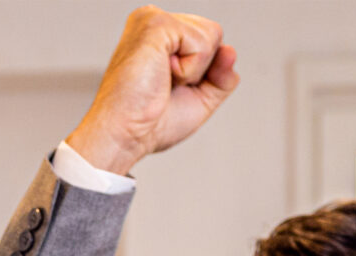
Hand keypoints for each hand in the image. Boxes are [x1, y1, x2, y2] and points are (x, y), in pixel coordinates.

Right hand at [63, 7, 238, 178]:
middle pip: (215, 34)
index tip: (169, 88)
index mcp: (160, 35)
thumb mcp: (200, 99)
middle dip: (201, 70)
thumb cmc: (149, 123)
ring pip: (212, 35)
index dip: (203, 72)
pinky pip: (202, 42)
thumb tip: (231, 50)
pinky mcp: (155, 24)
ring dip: (194, 71)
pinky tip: (162, 76)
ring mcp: (152, 18)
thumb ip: (221, 76)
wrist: (124, 136)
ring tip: (161, 81)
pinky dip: (189, 70)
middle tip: (164, 86)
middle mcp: (154, 21)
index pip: (210, 40)